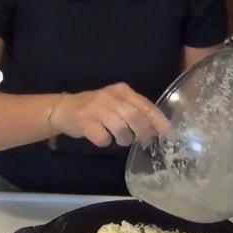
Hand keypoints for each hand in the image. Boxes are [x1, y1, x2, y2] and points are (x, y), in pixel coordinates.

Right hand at [49, 82, 168, 147]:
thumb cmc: (96, 108)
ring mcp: (96, 108)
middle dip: (143, 133)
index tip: (168, 135)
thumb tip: (157, 129)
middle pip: (135, 117)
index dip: (159, 122)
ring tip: (122, 140)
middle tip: (145, 142)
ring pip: (120, 128)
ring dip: (125, 139)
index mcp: (122, 90)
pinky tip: (103, 138)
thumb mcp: (117, 103)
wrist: (64, 109)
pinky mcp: (84, 121)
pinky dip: (106, 142)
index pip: (146, 106)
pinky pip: (103, 137)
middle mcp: (110, 96)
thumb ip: (135, 111)